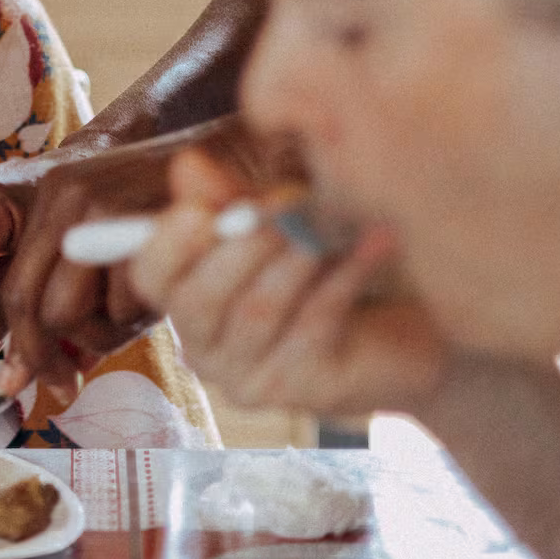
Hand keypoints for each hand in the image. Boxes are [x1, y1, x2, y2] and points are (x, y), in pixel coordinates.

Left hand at [0, 115, 287, 395]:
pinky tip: (163, 294)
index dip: (21, 346)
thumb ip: (75, 285)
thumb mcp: (117, 238)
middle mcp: (63, 196)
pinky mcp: (127, 218)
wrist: (239, 156)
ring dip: (103, 334)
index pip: (13, 289)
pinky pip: (119, 305)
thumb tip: (29, 366)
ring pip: (66, 313)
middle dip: (49, 355)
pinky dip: (141, 314)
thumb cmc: (182, 211)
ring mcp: (93, 204)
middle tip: (68, 381)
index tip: (25, 384)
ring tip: (135, 315)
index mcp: (52, 199)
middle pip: (31, 306)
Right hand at [124, 147, 447, 419]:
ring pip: (257, 313)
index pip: (151, 278)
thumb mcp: (278, 223)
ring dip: (294, 258)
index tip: (198, 211)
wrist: (408, 333)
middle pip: (197, 301)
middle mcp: (204, 347)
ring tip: (330, 219)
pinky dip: (343, 278)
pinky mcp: (300, 392)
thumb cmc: (328, 268)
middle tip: (286, 201)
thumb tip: (186, 166)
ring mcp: (247, 378)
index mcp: (186, 299)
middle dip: (241, 245)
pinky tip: (372, 244)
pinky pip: (313, 326)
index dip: (166, 245)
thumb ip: (230, 199)